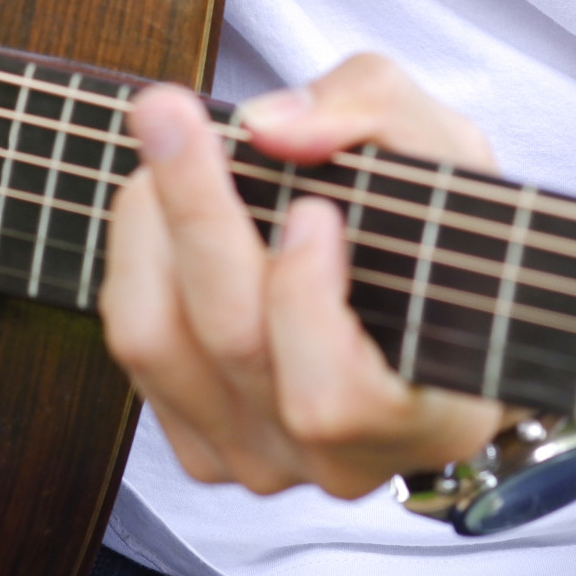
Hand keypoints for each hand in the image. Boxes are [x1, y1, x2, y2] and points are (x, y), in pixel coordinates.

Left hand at [99, 54, 503, 499]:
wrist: (421, 298)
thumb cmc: (443, 235)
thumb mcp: (442, 149)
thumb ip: (373, 113)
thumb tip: (270, 127)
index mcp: (432, 418)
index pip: (339, 397)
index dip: (308, 301)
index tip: (313, 207)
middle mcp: (339, 463)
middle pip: (234, 343)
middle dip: (197, 211)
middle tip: (169, 111)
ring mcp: (261, 461)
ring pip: (159, 345)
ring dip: (149, 229)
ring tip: (168, 147)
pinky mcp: (199, 446)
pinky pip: (132, 349)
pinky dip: (135, 261)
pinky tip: (161, 206)